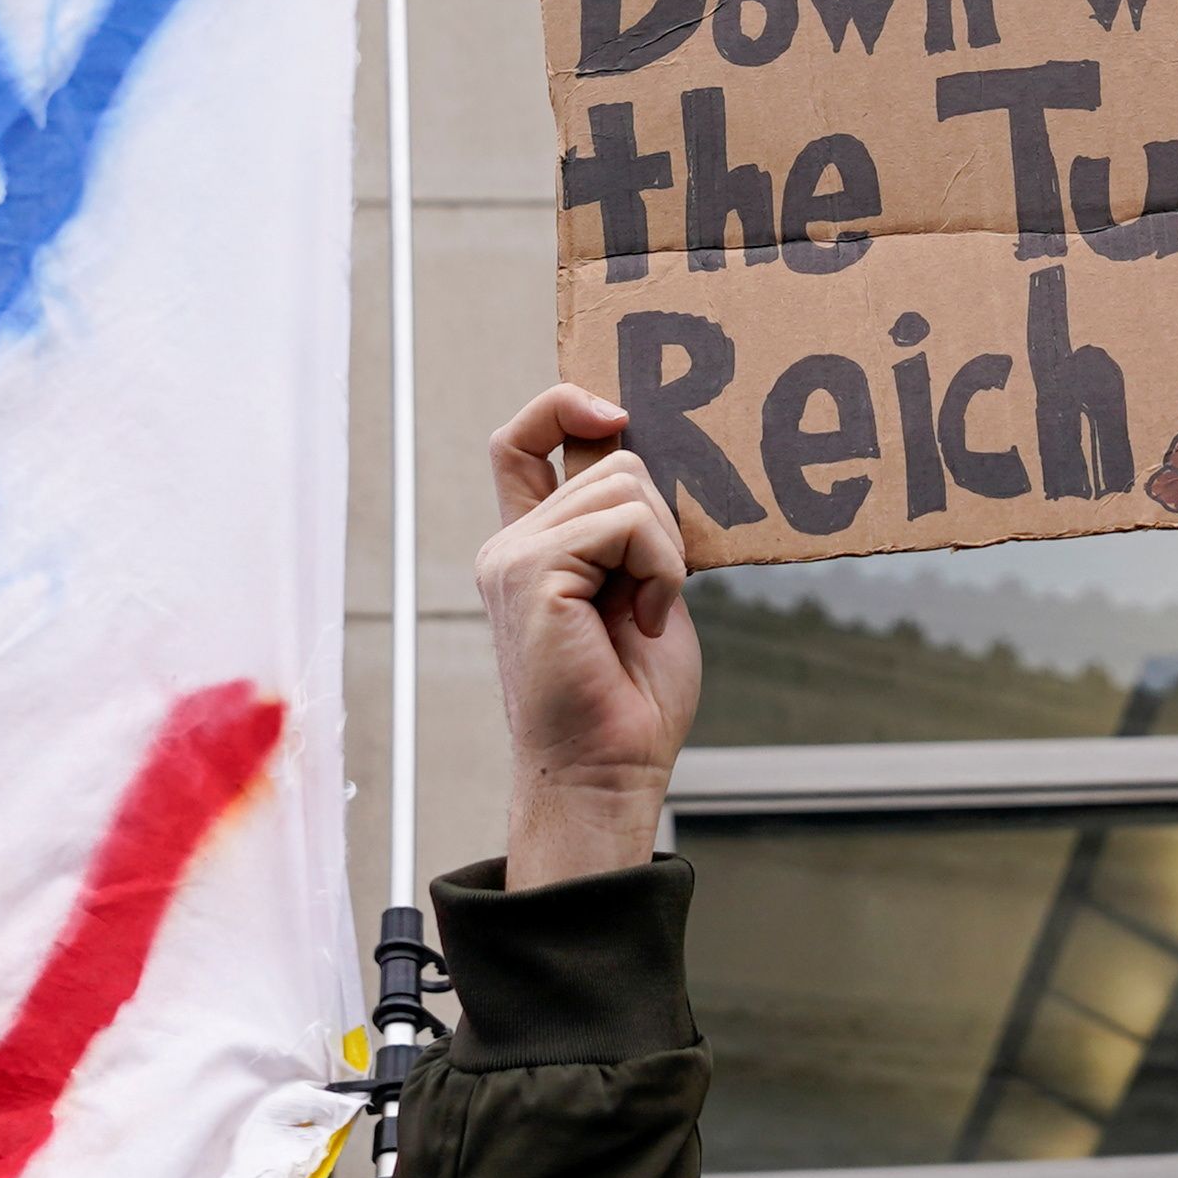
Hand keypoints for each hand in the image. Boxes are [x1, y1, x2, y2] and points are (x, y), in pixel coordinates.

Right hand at [478, 382, 699, 886]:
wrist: (609, 773)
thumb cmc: (632, 699)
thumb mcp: (642, 587)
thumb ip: (632, 526)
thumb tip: (645, 454)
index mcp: (533, 545)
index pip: (525, 439)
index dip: (565, 405)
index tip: (615, 416)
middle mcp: (512, 544)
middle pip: (611, 458)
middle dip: (662, 520)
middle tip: (653, 594)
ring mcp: (514, 556)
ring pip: (626, 484)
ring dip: (665, 550)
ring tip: (645, 613)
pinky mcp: (531, 573)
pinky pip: (627, 523)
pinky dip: (659, 567)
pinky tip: (642, 620)